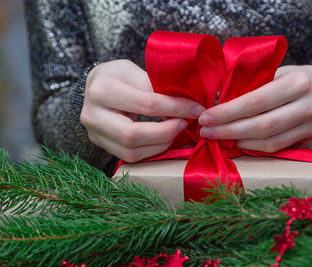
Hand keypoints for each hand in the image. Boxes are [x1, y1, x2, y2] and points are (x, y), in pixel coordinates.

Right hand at [80, 59, 204, 161]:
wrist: (95, 86)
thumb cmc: (119, 75)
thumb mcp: (136, 71)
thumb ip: (156, 87)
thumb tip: (186, 105)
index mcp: (102, 89)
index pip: (147, 104)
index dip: (176, 108)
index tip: (196, 109)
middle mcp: (92, 114)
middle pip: (133, 135)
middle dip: (166, 133)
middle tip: (185, 124)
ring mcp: (94, 133)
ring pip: (131, 151)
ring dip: (161, 144)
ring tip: (176, 132)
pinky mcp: (101, 145)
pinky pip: (129, 157)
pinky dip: (152, 150)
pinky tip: (165, 140)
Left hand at [198, 65, 311, 151]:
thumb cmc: (288, 80)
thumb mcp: (274, 73)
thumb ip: (250, 86)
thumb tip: (213, 103)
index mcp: (298, 82)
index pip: (256, 101)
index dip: (228, 112)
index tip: (205, 117)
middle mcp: (310, 105)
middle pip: (262, 125)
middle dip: (228, 130)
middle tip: (205, 131)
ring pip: (269, 141)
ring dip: (238, 141)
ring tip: (217, 137)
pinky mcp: (311, 141)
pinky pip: (277, 149)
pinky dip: (253, 147)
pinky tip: (237, 142)